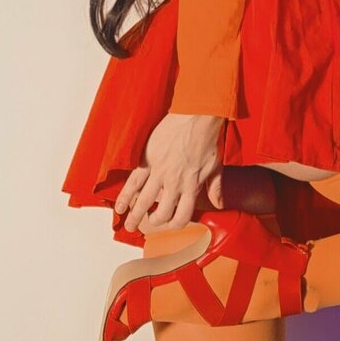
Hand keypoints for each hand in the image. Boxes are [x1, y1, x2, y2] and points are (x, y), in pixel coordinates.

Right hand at [114, 112, 225, 232]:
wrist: (197, 115)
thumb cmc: (208, 138)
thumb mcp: (216, 166)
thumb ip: (216, 188)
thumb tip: (219, 204)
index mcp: (192, 186)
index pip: (183, 216)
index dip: (175, 225)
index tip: (170, 225)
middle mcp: (174, 183)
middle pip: (162, 213)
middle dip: (154, 222)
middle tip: (149, 223)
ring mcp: (159, 172)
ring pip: (144, 201)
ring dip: (135, 216)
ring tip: (130, 225)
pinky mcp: (147, 160)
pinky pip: (133, 182)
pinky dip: (124, 197)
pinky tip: (120, 207)